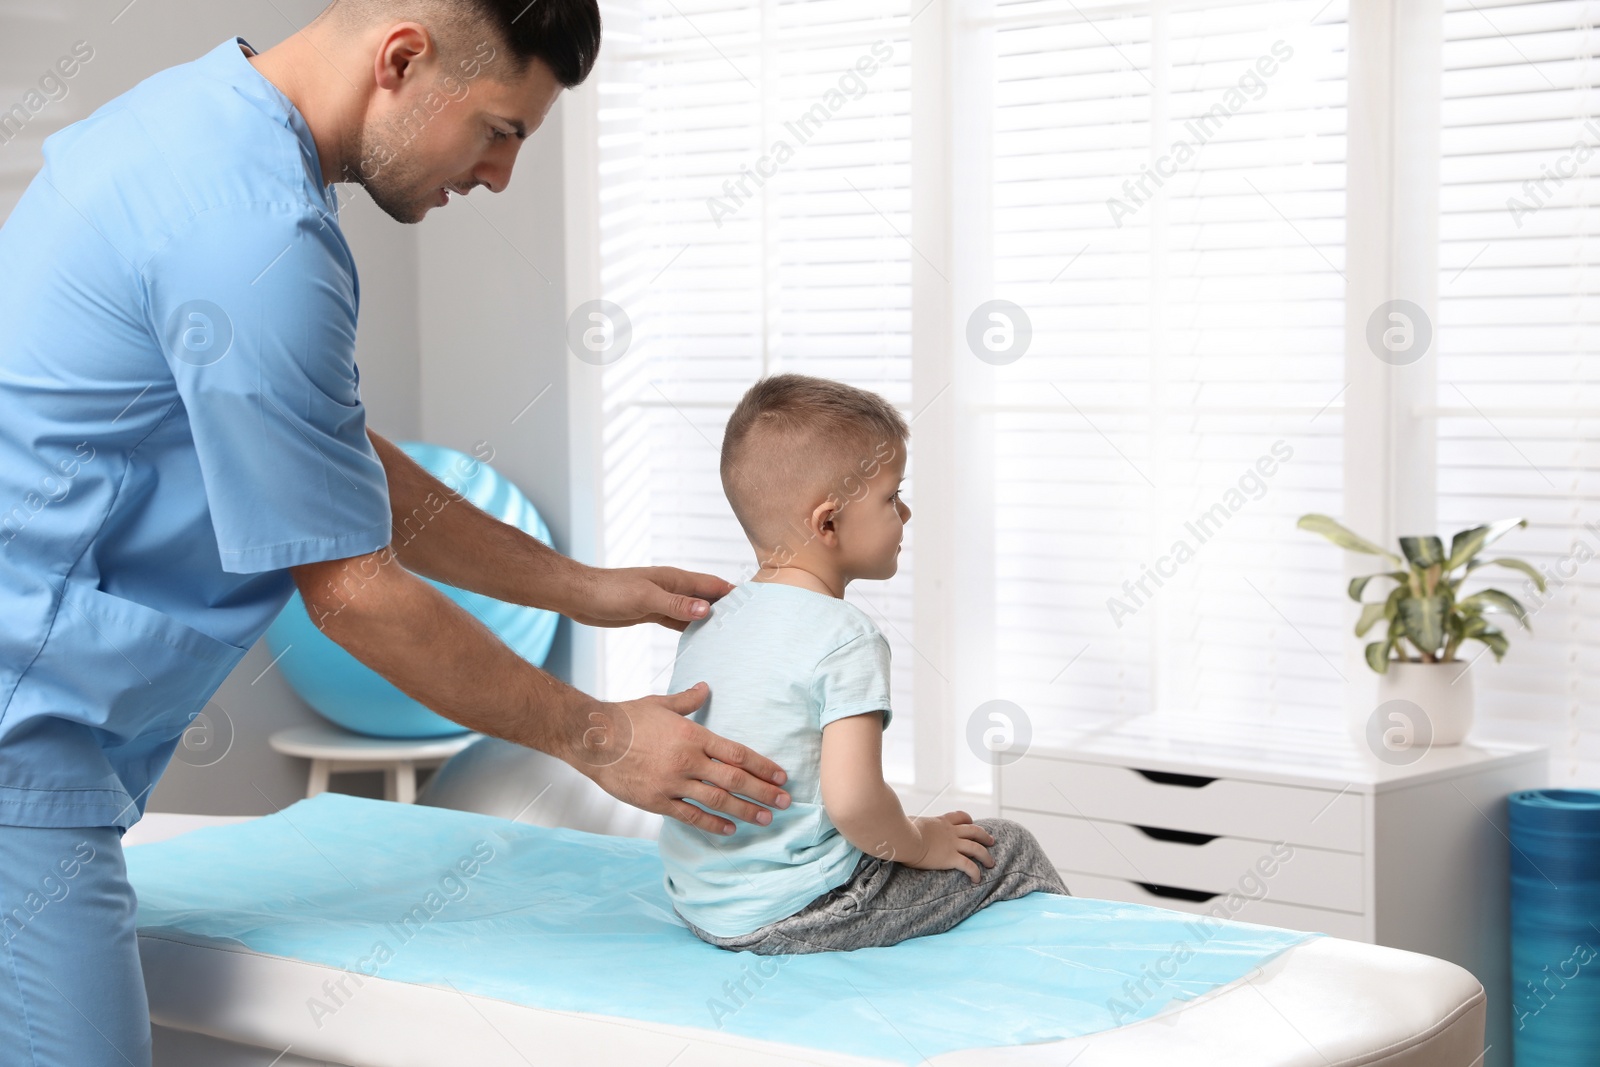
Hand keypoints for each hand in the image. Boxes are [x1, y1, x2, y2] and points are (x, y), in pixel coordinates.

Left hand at [565, 566, 734, 631]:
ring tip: (730, 635)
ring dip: (710, 620)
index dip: (733, 593)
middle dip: (726, 607)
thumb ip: (676, 605)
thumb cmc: (610, 592)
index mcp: (675, 579)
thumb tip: (707, 610)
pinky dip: (690, 629)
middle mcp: (673, 588)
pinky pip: (678, 621)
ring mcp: (663, 601)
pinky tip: (700, 639)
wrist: (580, 596)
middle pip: (707, 597)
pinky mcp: (651, 613)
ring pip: (693, 610)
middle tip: (748, 624)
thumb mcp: (645, 599)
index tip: (755, 603)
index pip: (712, 585)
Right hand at [570, 681, 790, 834]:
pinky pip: (690, 816)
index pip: (737, 753)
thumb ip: (689, 700)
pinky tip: (729, 830)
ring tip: (766, 818)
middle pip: (734, 780)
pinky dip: (712, 824)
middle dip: (763, 792)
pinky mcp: (656, 801)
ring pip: (717, 801)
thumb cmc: (627, 717)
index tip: (780, 776)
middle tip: (785, 802)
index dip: (762, 766)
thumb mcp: (661, 703)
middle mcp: (687, 761)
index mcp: (693, 736)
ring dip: (745, 811)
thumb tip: (705, 687)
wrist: (592, 739)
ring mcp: (672, 784)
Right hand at [905, 811, 995, 883]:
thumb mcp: (910, 821)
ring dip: (986, 856)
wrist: (904, 838)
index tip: (971, 823)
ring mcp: (952, 845)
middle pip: (974, 831)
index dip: (968, 820)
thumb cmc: (902, 830)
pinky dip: (975, 873)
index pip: (960, 817)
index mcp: (941, 822)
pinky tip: (977, 879)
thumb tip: (906, 822)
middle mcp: (950, 832)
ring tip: (991, 863)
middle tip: (991, 841)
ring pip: (976, 848)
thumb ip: (912, 822)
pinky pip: (969, 866)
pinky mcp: (951, 858)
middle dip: (984, 836)